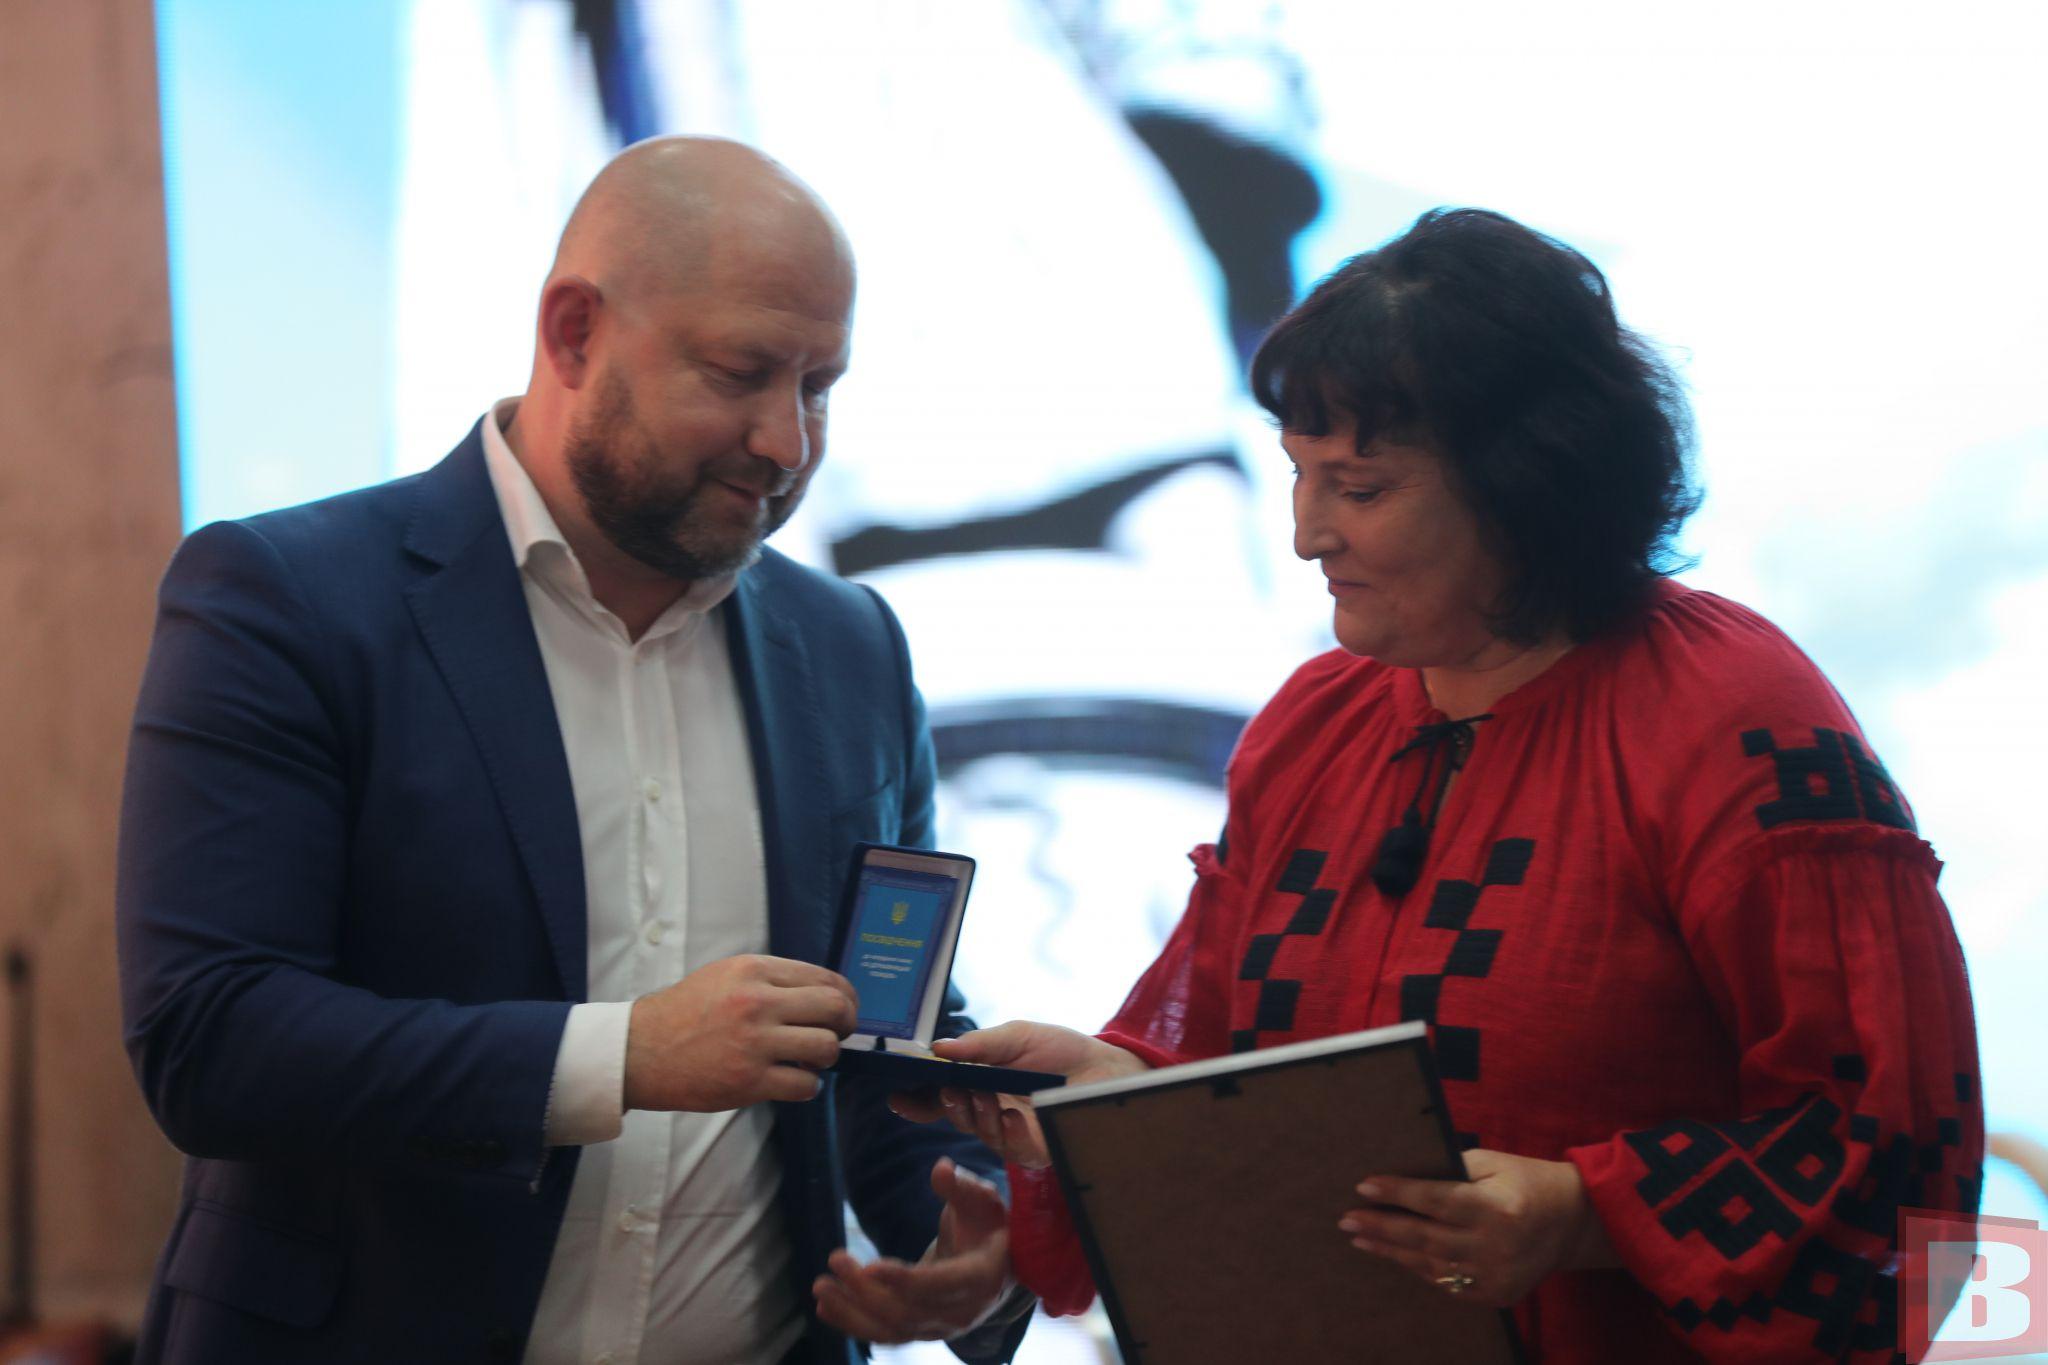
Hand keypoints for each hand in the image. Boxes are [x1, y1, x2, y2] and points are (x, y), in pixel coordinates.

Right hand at [623, 955, 856, 1110]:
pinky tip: (792, 1081)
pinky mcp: (748, 1082)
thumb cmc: (686, 1012)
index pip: (825, 978)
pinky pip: (805, 1085)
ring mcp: (754, 1043)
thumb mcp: (728, 975)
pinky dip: (806, 1086)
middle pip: (834, 1008)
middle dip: (845, 1024)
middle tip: (836, 1034)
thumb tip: (822, 993)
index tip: (845, 1009)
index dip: (846, 997)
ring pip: (826, 1048)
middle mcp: (757, 1002)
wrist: (642, 1050)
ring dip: (825, 1057)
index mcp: (754, 971)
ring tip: (807, 1059)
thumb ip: (773, 979)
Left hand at [813, 1158, 1015, 1342]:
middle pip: (907, 1310)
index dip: (904, 1280)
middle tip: (835, 1259)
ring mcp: (940, 1326)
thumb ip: (961, 1185)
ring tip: (821, 1287)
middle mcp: (962, 1312)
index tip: (869, 1266)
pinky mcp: (921, 1330)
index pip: (939, 1286)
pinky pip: (885, 1333)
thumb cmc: (987, 1224)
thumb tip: (941, 1169)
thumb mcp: (982, 1199)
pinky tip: (825, 1307)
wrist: (998, 1263)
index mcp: (982, 1278)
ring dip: (852, 1311)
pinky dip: (853, 1323)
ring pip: (892, 1328)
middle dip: (866, 1291)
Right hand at [887, 1021, 1145, 1168]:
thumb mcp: (1016, 1036)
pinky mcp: (1035, 1150)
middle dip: (948, 1104)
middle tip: (954, 1088)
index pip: (940, 1097)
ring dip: (977, 1114)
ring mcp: (1011, 1133)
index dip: (917, 1101)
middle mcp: (991, 1110)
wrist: (1105, 1067)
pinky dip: (1007, 1131)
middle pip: (954, 1117)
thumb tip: (939, 1048)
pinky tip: (1014, 1116)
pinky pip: (1010, 1149)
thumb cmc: (1060, 1050)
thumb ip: (979, 1044)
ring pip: (978, 1134)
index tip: (897, 1097)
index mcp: (981, 1083)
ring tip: (988, 1095)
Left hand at [1337, 1149, 1616, 1307]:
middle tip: (1347, 1219)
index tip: (1364, 1186)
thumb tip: (1402, 1175)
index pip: (1435, 1201)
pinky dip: (1419, 1267)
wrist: (1570, 1222)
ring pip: (1430, 1265)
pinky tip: (1394, 1254)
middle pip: (1425, 1238)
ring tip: (1360, 1238)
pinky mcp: (1496, 1295)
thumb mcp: (1492, 1163)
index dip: (1398, 1194)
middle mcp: (1497, 1247)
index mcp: (1497, 1208)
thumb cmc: (1524, 1181)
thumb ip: (1450, 1170)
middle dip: (1381, 1227)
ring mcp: (1496, 1276)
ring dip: (1391, 1251)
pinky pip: (1446, 1282)